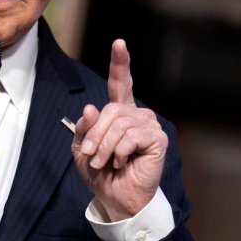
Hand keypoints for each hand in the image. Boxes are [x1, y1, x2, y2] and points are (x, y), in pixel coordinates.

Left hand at [71, 39, 167, 220]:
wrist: (115, 197)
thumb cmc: (100, 173)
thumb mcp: (82, 148)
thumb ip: (85, 127)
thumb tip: (91, 108)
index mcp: (119, 112)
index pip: (120, 83)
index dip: (120, 63)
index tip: (119, 43)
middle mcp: (136, 114)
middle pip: (110, 110)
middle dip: (94, 134)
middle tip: (89, 155)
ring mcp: (149, 125)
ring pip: (119, 124)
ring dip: (104, 146)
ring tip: (103, 162)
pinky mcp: (158, 139)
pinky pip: (131, 136)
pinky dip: (119, 151)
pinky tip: (122, 162)